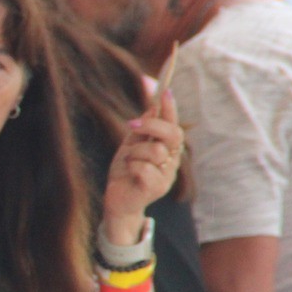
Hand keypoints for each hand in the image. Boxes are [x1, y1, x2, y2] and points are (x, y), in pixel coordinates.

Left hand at [101, 89, 183, 233]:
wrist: (117, 200)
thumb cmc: (126, 171)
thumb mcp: (131, 145)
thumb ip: (142, 129)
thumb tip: (152, 107)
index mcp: (168, 149)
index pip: (174, 126)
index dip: (171, 109)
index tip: (165, 91)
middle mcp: (172, 161)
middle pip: (173, 135)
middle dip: (152, 125)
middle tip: (132, 124)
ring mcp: (167, 176)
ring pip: (154, 151)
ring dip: (135, 152)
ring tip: (129, 161)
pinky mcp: (157, 188)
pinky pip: (143, 167)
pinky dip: (131, 167)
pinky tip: (129, 174)